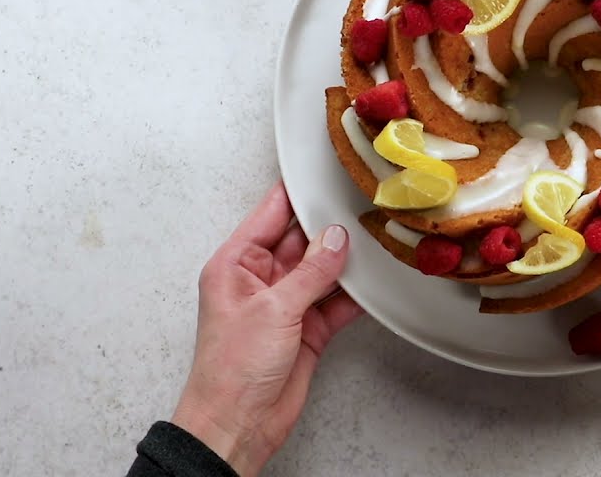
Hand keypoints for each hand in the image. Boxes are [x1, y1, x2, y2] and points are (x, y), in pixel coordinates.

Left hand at [171, 183, 362, 476]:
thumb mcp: (273, 310)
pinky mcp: (307, 328)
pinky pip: (336, 301)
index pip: (270, 215)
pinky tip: (372, 284)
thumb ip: (310, 272)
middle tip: (359, 211)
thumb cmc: (229, 371)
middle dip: (329, 229)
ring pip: (323, 269)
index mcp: (236, 265)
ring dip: (345, 262)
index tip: (322, 175)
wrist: (239, 424)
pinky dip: (355, 294)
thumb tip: (335, 240)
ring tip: (372, 244)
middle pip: (301, 240)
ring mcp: (286, 304)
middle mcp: (260, 280)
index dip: (296, 194)